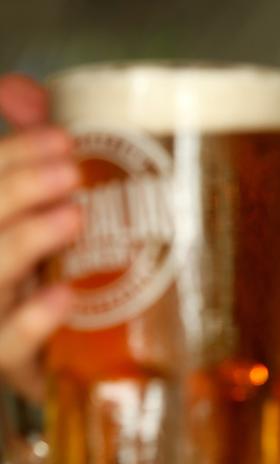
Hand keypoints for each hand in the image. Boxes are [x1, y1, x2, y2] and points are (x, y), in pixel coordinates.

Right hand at [0, 74, 81, 401]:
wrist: (42, 344)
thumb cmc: (30, 264)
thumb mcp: (23, 203)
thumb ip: (20, 148)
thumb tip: (21, 89)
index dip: (9, 160)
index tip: (60, 136)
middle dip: (14, 190)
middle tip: (69, 168)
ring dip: (23, 242)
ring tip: (73, 217)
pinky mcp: (7, 359)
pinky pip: (7, 347)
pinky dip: (32, 323)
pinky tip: (64, 296)